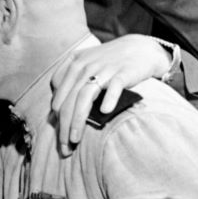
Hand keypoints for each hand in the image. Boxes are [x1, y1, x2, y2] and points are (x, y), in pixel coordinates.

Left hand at [49, 35, 168, 154]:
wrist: (142, 48)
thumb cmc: (110, 61)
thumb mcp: (85, 64)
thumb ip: (68, 80)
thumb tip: (55, 107)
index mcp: (73, 66)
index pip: (59, 98)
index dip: (57, 121)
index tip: (59, 140)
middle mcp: (85, 66)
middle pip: (68, 101)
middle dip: (64, 128)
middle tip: (64, 149)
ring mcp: (104, 69)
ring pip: (84, 97)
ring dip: (78, 120)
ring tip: (75, 140)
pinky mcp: (124, 72)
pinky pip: (114, 86)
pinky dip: (108, 98)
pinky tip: (105, 112)